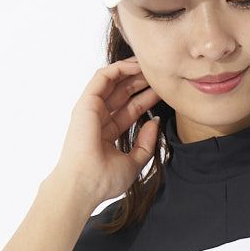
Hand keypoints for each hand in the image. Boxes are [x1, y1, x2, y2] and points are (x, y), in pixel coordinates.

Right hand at [49, 58, 160, 213]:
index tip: (165, 93)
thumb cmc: (104, 180)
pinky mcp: (86, 102)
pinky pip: (103, 77)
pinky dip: (119, 68)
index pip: (130, 110)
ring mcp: (91, 110)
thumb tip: (155, 122)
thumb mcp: (134, 162)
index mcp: (107, 132)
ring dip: (131, 71)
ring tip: (150, 65)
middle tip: (160, 75)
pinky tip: (136, 66)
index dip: (147, 99)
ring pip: (113, 82)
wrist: (84, 185)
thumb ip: (145, 144)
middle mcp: (98, 119)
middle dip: (141, 82)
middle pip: (123, 93)